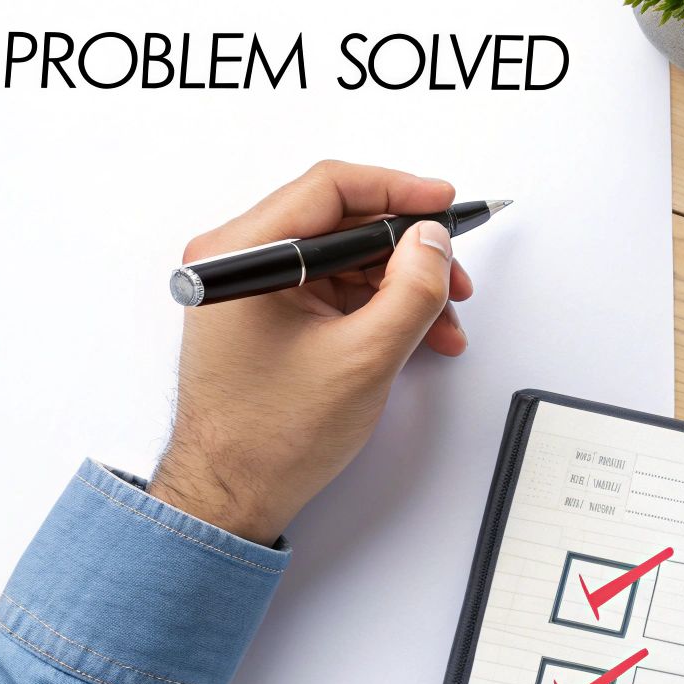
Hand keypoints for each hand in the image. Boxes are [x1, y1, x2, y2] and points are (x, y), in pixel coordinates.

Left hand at [148, 161, 474, 543]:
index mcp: (239, 255)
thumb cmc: (269, 438)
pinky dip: (377, 306)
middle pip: (341, 222)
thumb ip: (410, 290)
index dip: (398, 191)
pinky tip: (415, 332)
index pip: (329, 189)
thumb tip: (433, 242)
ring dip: (399, 285)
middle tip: (453, 273)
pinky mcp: (265, 313)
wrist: (231, 494)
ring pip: (343, 259)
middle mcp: (236, 260)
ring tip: (442, 321)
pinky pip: (331, 288)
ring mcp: (250, 287)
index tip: (443, 203)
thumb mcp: (364, 358)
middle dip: (407, 251)